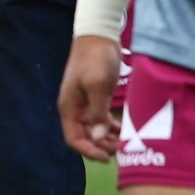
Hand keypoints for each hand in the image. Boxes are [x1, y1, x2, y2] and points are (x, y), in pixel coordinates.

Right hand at [58, 35, 122, 161]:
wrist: (99, 36)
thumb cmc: (95, 60)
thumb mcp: (97, 86)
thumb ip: (98, 113)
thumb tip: (99, 138)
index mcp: (70, 107)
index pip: (74, 139)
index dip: (88, 151)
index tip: (106, 158)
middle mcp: (75, 109)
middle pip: (84, 137)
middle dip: (101, 147)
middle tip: (122, 150)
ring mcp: (85, 103)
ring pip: (94, 130)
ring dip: (107, 139)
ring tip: (125, 142)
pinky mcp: (96, 97)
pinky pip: (101, 119)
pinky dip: (111, 127)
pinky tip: (123, 130)